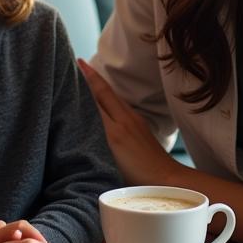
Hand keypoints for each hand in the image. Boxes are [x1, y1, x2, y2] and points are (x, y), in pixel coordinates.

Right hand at [78, 58, 178, 186]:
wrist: (167, 180)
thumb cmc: (136, 178)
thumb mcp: (110, 160)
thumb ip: (97, 139)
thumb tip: (84, 119)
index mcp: (114, 130)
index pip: (96, 98)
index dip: (85, 81)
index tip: (74, 64)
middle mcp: (124, 119)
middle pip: (104, 91)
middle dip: (90, 75)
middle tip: (77, 62)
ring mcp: (134, 121)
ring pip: (113, 96)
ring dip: (99, 83)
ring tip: (87, 75)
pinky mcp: (140, 125)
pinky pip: (120, 104)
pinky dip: (109, 95)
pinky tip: (105, 98)